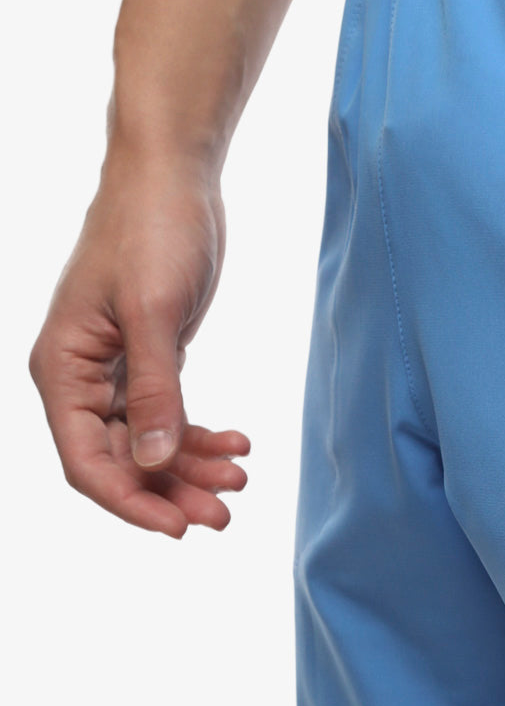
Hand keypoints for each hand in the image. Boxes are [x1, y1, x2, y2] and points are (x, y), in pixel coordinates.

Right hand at [29, 163, 248, 537]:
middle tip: (225, 516)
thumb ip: (156, 389)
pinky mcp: (150, 359)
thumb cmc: (152, 230)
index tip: (178, 528)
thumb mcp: (155, 311)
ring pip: (148, 443)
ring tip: (240, 482)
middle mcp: (80, 377)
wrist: (173, 177)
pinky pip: (169, 415)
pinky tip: (238, 444)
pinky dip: (201, 435)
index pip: (86, 461)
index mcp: (62, 368)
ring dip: (191, 469)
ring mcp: (115, 371)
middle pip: (120, 460)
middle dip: (170, 491)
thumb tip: (152, 459)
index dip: (130, 500)